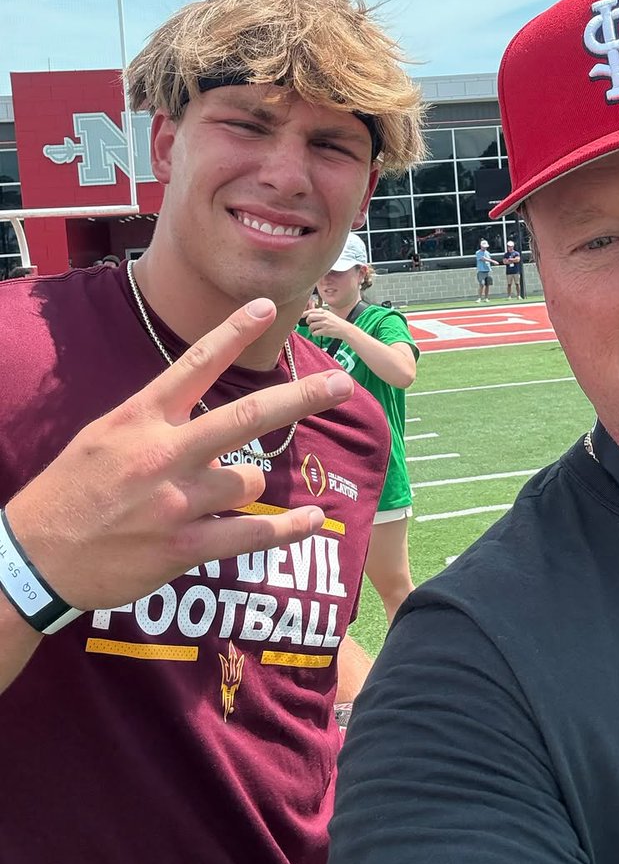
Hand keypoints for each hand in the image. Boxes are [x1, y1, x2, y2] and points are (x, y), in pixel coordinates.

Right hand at [5, 299, 353, 612]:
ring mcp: (177, 501)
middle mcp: (164, 453)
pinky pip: (252, 535)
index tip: (267, 307)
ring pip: (249, 479)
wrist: (34, 556)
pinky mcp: (184, 546)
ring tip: (220, 494)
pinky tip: (311, 521)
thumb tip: (202, 402)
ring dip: (246, 484)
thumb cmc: (70, 491)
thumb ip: (156, 417)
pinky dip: (286, 530)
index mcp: (141, 417)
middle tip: (340, 383)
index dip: (235, 332)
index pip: (195, 363)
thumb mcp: (105, 435)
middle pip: (246, 417)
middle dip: (300, 397)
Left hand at [304, 306, 348, 340]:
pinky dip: (314, 334)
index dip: (305, 313)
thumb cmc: (338, 323)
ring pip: (311, 325)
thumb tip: (316, 310)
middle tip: (310, 323)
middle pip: (310, 317)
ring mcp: (325, 324)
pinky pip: (315, 333)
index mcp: (325, 312)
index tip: (301, 315)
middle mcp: (324, 317)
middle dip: (308, 321)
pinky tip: (317, 334)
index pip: (312, 311)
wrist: (345, 329)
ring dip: (310, 329)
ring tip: (313, 330)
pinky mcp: (325, 331)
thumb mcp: (330, 315)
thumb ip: (323, 312)